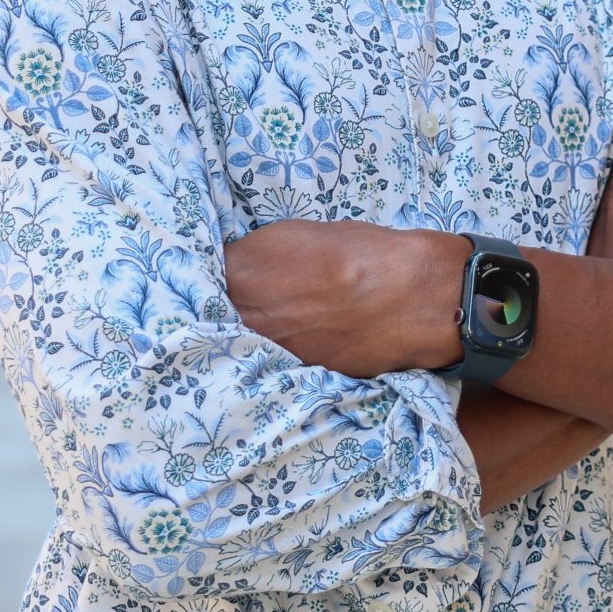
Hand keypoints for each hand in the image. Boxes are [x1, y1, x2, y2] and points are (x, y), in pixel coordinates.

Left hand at [223, 219, 465, 376]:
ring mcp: (271, 353)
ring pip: (243, 343)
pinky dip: (281, 352)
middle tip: (244, 298)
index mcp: (241, 274)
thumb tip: (245, 266)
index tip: (218, 276)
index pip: (200, 278)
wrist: (411, 296)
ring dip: (251, 332)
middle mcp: (246, 319)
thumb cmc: (358, 252)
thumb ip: (258, 255)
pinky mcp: (299, 376)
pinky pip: (276, 362)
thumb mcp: (295, 235)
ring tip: (276, 320)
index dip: (210, 276)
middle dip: (226, 307)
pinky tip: (300, 340)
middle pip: (215, 315)